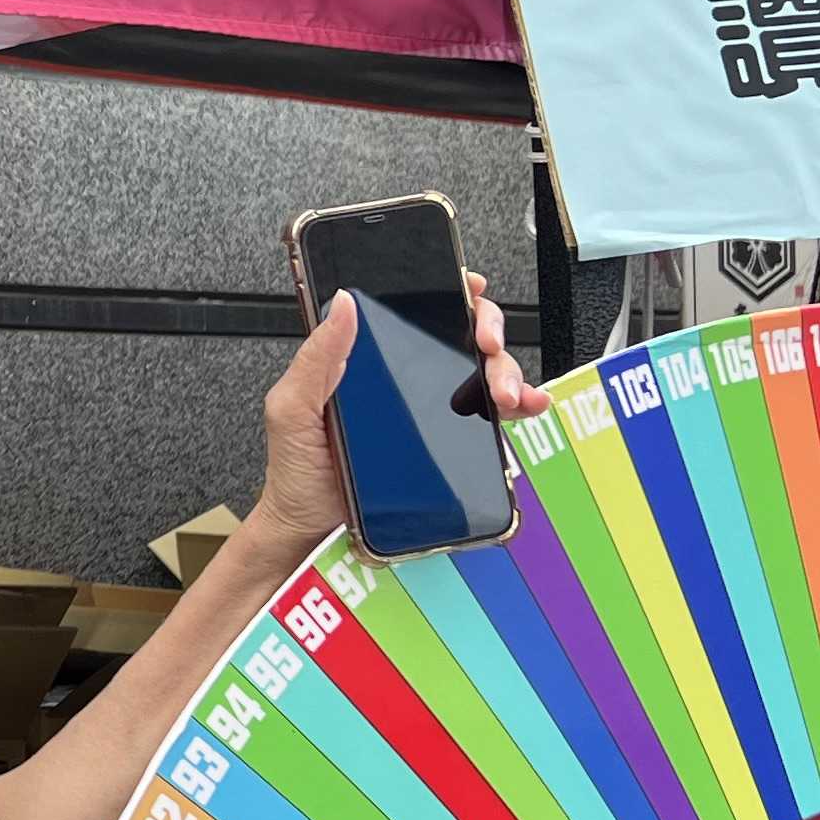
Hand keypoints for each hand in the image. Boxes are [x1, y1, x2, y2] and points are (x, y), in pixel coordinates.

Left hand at [246, 274, 549, 574]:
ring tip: (503, 390)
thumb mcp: (294, 407)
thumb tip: (344, 303)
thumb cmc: (295, 469)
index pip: (414, 310)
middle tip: (487, 345)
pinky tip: (525, 406)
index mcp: (364, 358)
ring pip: (482, 371)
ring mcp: (428, 409)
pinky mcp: (447, 442)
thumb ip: (317, 357)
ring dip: (506, 370)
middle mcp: (402, 377)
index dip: (449, 292)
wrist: (312, 530)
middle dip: (487, 330)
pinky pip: (489, 416)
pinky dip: (518, 405)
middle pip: (459, 335)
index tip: (469, 290)